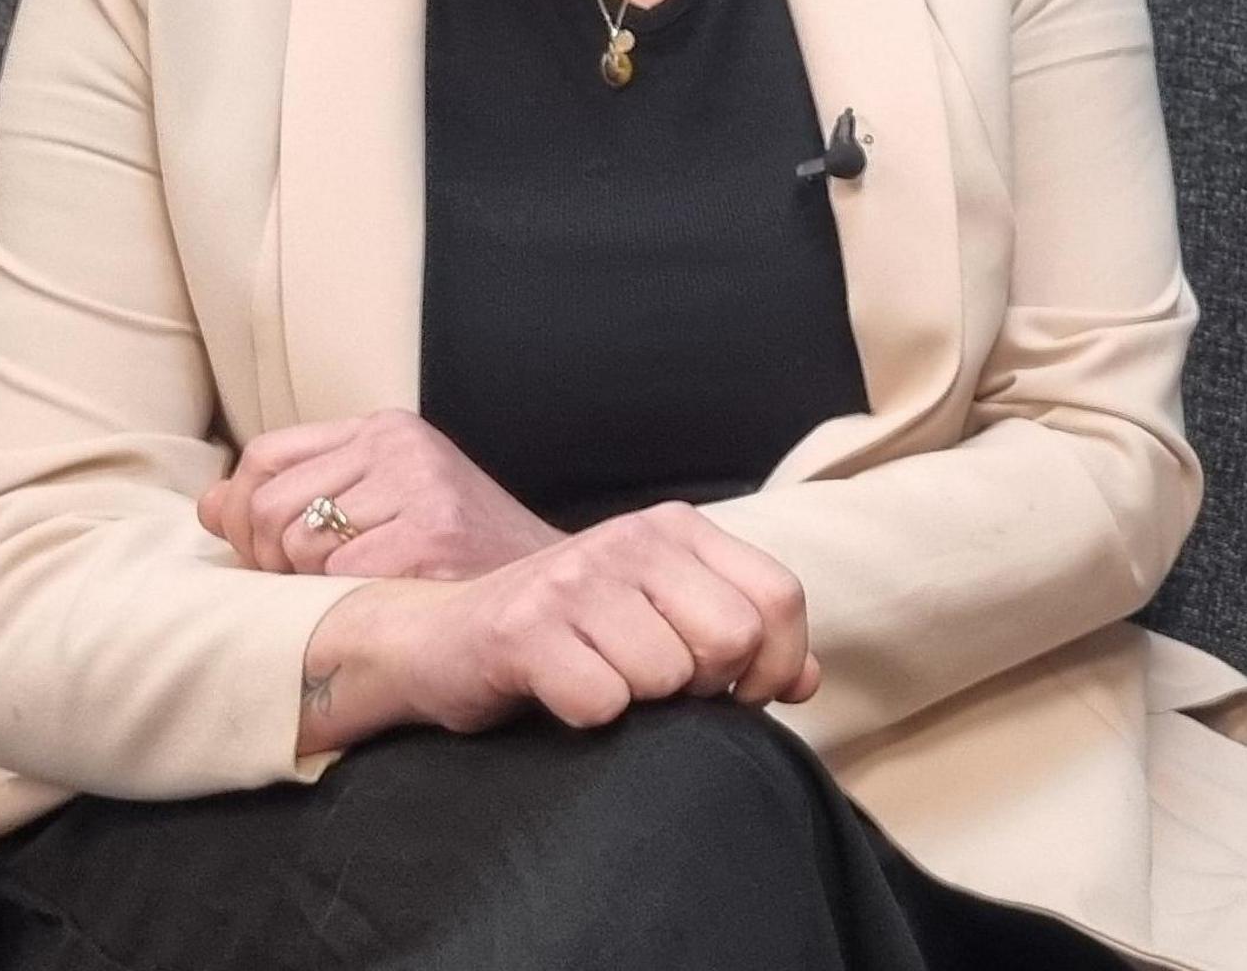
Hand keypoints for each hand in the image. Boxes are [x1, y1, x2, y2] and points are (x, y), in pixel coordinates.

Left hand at [200, 408, 563, 579]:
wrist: (550, 595)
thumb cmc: (458, 558)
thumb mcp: (378, 507)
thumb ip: (297, 496)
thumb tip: (208, 505)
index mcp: (385, 429)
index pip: (263, 459)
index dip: (245, 515)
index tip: (268, 555)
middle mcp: (400, 445)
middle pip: (268, 506)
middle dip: (271, 562)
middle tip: (316, 587)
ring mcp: (418, 486)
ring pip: (296, 545)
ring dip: (313, 586)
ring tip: (364, 590)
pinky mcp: (431, 535)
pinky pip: (337, 578)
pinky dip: (351, 602)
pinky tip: (392, 599)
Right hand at [326, 502, 821, 738]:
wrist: (437, 639)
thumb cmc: (566, 638)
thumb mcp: (660, 620)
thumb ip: (743, 641)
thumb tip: (808, 680)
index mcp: (677, 529)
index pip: (780, 598)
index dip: (776, 665)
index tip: (740, 694)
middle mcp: (631, 539)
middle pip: (733, 639)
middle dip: (705, 686)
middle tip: (655, 686)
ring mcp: (576, 578)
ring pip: (667, 676)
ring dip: (639, 703)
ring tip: (599, 680)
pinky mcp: (524, 628)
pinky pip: (603, 703)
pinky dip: (588, 717)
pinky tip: (559, 694)